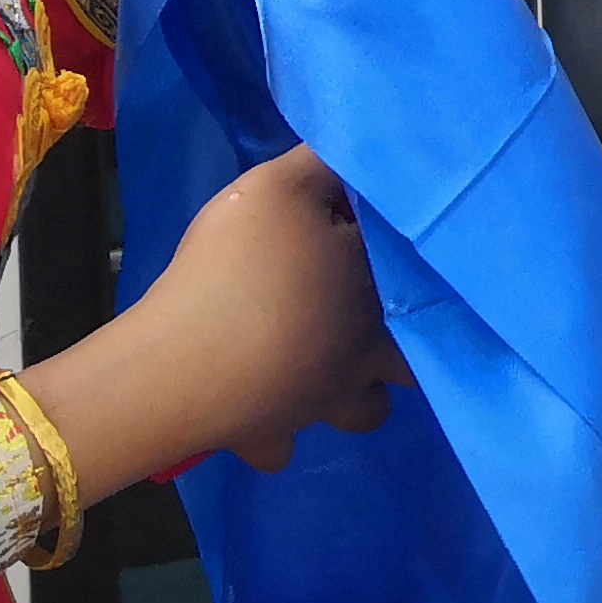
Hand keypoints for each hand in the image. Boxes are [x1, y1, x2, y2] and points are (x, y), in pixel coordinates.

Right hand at [113, 145, 404, 474]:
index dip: (404, 264)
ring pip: (363, 413)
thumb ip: (323, 165)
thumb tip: (359, 155)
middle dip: (400, 349)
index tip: (376, 247)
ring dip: (347, 396)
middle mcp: (364, 358)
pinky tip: (255, 409)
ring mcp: (318, 406)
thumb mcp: (281, 186)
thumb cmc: (239, 268)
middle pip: (411, 362)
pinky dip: (270, 434)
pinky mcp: (266, 438)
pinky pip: (277, 448)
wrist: (181, 362)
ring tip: (320, 368)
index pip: (420, 281)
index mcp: (378, 296)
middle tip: (368, 322)